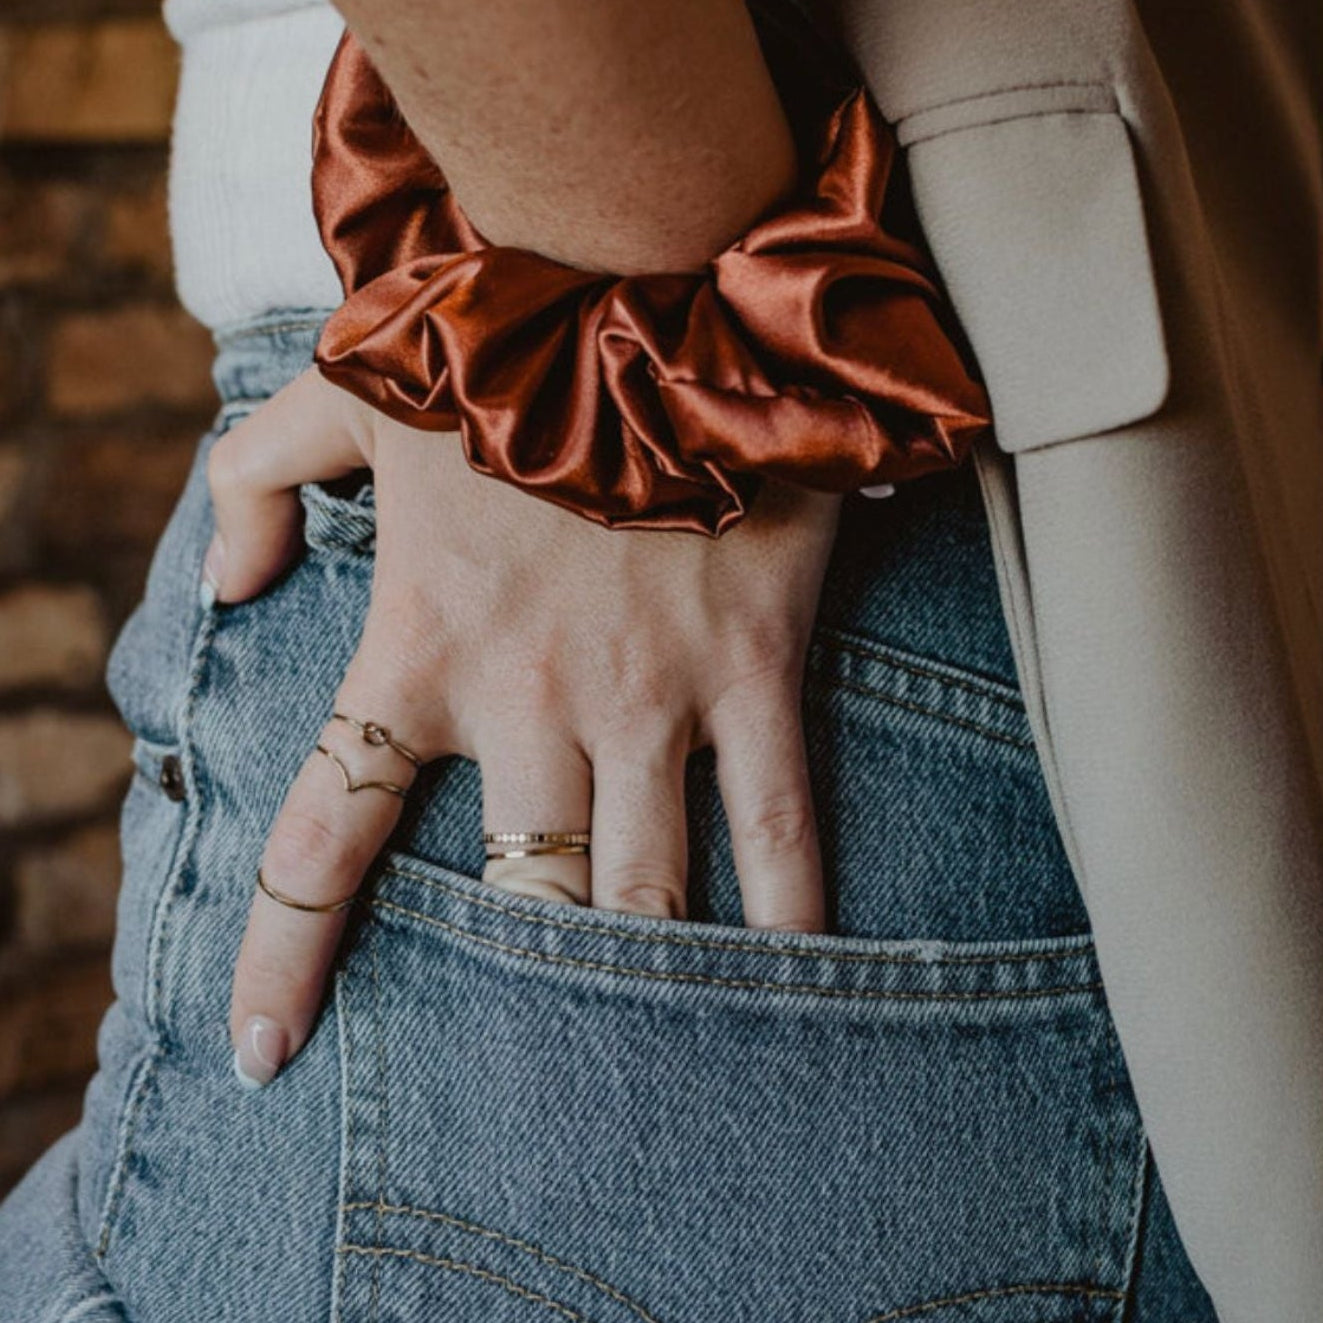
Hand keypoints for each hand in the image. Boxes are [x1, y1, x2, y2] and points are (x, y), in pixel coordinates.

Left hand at [209, 368, 842, 1086]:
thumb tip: (227, 584)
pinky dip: (787, 906)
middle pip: (513, 895)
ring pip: (644, 883)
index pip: (328, 834)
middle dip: (514, 989)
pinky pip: (775, 816)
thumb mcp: (343, 395)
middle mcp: (532, 700)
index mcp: (423, 647)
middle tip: (515, 1074)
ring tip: (649, 1059)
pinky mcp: (753, 669)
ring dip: (642, 976)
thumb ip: (252, 482)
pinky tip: (796, 975)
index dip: (286, 956)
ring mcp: (652, 696)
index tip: (263, 1053)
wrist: (646, 276)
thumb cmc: (498, 341)